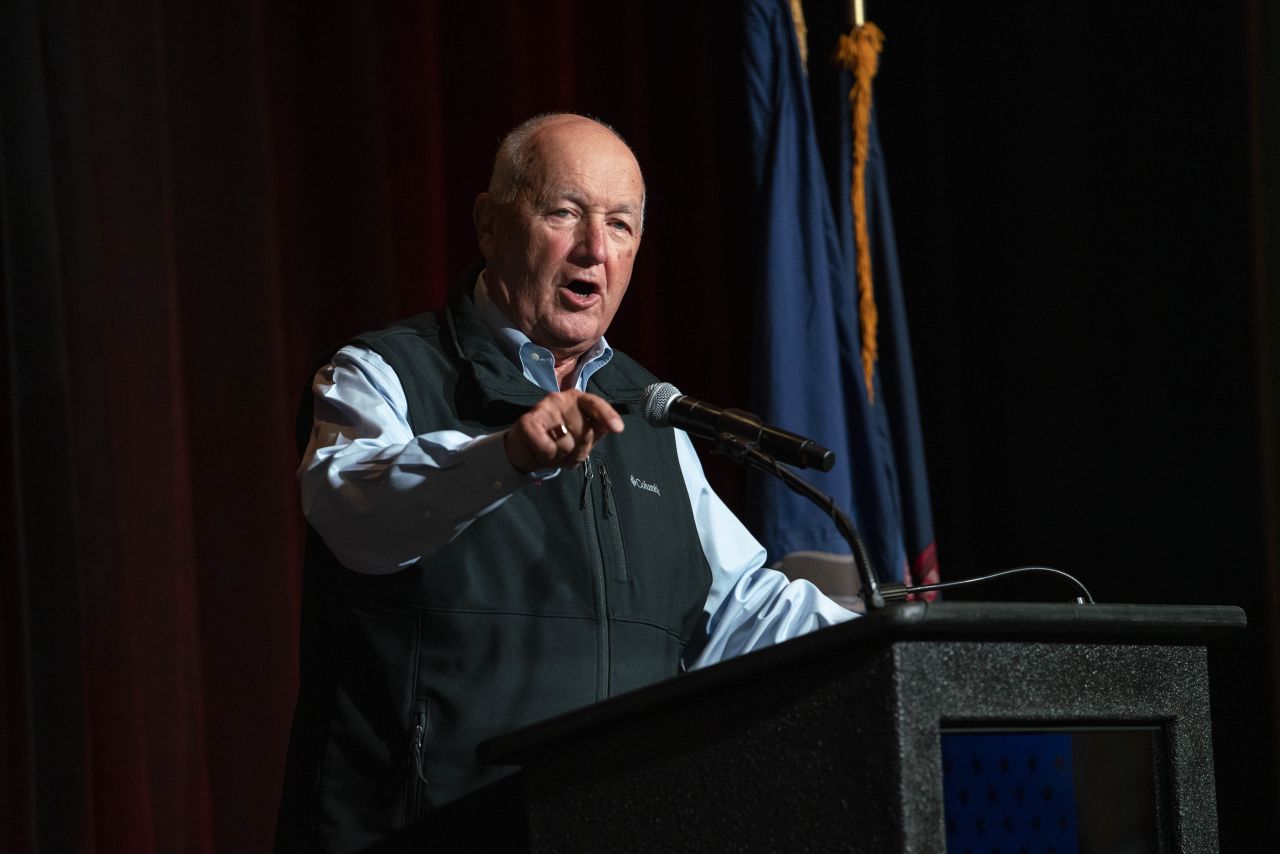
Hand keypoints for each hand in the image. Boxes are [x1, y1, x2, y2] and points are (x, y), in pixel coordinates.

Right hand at [504, 390, 624, 472]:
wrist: (527, 448)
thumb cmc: (559, 439)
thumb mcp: (582, 435)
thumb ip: (597, 430)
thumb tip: (610, 427)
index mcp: (579, 400)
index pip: (595, 404)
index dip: (607, 415)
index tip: (617, 428)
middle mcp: (561, 399)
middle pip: (584, 433)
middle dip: (579, 450)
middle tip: (567, 450)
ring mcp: (543, 407)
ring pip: (566, 444)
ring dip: (561, 456)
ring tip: (553, 451)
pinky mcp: (527, 421)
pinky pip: (548, 448)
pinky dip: (547, 457)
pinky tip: (541, 451)